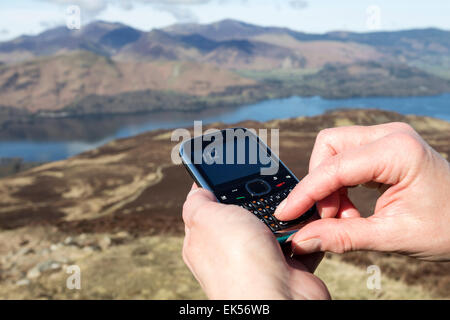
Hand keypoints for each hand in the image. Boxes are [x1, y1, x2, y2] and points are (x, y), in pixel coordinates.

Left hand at [182, 184, 329, 299]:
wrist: (278, 300)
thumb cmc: (236, 260)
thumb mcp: (205, 218)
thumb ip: (197, 201)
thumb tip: (197, 189)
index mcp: (205, 239)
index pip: (211, 204)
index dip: (222, 184)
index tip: (237, 164)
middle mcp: (233, 249)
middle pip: (248, 210)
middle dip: (260, 196)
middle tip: (269, 182)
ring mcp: (262, 258)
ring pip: (277, 222)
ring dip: (288, 212)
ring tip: (292, 202)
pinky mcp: (290, 266)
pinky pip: (301, 238)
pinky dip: (307, 230)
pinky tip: (308, 219)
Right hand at [275, 122, 449, 260]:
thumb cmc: (448, 228)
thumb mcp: (392, 236)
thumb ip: (342, 237)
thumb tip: (302, 239)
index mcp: (398, 150)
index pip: (335, 167)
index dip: (306, 193)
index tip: (286, 213)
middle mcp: (390, 135)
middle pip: (329, 147)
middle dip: (320, 184)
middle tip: (330, 218)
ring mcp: (387, 138)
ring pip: (334, 150)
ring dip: (329, 185)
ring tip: (345, 217)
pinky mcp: (384, 148)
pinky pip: (347, 158)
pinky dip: (340, 183)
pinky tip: (351, 207)